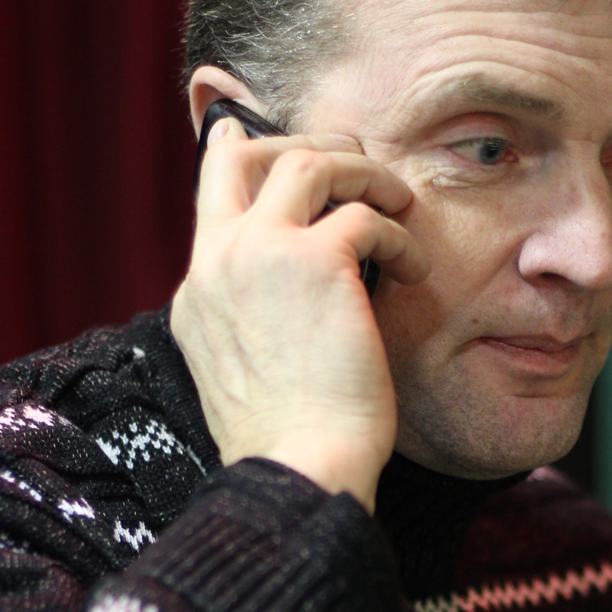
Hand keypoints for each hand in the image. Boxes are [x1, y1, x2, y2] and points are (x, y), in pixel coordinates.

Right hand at [171, 117, 428, 511]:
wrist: (299, 467)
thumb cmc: (289, 440)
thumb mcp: (244, 369)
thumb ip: (252, 316)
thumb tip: (295, 296)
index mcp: (197, 293)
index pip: (209, 192)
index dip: (241, 152)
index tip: (271, 143)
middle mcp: (217, 261)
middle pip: (245, 153)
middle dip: (304, 145)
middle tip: (353, 164)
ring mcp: (261, 254)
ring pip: (309, 164)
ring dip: (361, 173)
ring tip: (397, 202)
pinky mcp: (316, 263)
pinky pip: (365, 216)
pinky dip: (399, 234)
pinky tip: (414, 269)